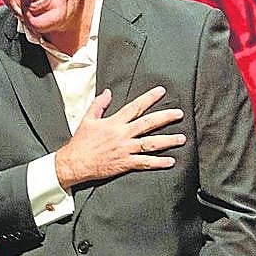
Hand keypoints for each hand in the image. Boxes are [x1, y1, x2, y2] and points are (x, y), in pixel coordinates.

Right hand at [53, 86, 183, 188]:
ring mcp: (125, 149)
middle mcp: (122, 135)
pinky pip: (145, 162)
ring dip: (167, 140)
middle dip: (165, 117)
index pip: (135, 107)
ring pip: (150, 143)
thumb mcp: (87, 120)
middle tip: (178, 114)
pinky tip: (170, 161)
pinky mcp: (125, 163)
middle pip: (148, 124)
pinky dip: (158, 162)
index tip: (161, 92)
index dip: (149, 98)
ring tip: (181, 138)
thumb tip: (108, 93)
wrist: (74, 163)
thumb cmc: (80, 143)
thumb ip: (99, 105)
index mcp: (114, 123)